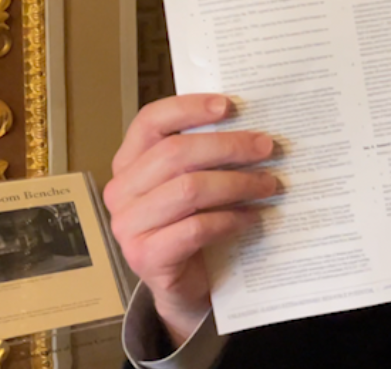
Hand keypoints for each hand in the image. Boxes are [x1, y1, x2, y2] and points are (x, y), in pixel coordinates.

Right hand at [103, 95, 277, 346]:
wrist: (184, 286)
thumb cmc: (192, 225)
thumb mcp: (194, 185)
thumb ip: (206, 157)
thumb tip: (254, 126)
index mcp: (129, 164)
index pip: (150, 122)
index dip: (188, 108)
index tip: (230, 105)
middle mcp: (121, 192)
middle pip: (176, 154)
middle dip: (229, 147)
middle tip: (268, 147)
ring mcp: (128, 226)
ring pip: (189, 190)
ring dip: (238, 183)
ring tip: (269, 184)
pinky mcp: (146, 257)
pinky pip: (195, 228)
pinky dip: (230, 219)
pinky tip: (252, 217)